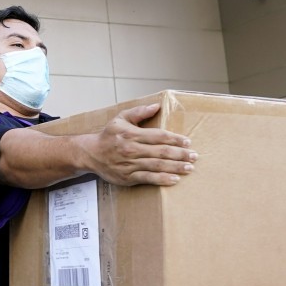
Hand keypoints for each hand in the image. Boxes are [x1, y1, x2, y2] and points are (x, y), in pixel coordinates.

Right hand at [81, 103, 196, 186]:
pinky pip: (148, 179)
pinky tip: (174, 179)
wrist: (91, 154)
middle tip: (194, 156)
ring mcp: (131, 164)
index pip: (159, 136)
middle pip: (161, 152)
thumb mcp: (120, 119)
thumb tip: (157, 106)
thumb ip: (139, 112)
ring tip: (189, 167)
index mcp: (132, 134)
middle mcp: (132, 149)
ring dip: (175, 167)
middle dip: (180, 154)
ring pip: (157, 166)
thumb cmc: (108, 136)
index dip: (175, 139)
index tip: (187, 142)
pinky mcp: (128, 177)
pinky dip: (162, 179)